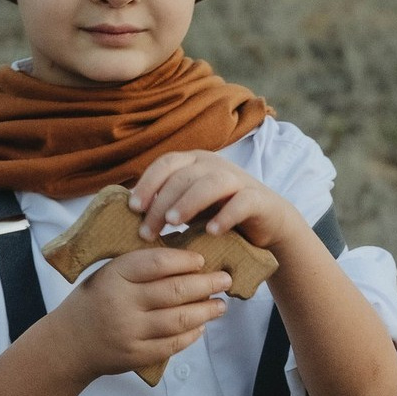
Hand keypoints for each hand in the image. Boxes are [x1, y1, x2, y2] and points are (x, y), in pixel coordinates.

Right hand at [54, 246, 231, 381]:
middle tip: (224, 280)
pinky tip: (201, 326)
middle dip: (206, 284)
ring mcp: (129, 332)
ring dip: (205, 311)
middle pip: (174, 291)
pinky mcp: (136, 355)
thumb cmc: (95, 301)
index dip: (184, 260)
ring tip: (220, 305)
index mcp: (114, 276)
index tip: (202, 260)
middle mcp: (122, 304)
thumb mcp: (108, 274)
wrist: (69, 343)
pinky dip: (192, 335)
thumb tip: (188, 259)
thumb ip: (141, 267)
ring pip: (178, 320)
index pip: (157, 263)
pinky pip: (172, 344)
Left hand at [127, 151, 305, 251]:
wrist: (267, 223)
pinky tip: (211, 233)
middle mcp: (215, 166)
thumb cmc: (220, 214)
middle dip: (161, 204)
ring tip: (174, 226)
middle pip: (183, 177)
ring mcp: (238, 180)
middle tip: (147, 232)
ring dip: (189, 203)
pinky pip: (241, 202)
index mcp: (194, 163)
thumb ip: (166, 203)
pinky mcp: (258, 199)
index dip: (148, 183)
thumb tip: (129, 213)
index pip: (166, 164)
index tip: (133, 208)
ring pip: (210, 183)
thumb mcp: (189, 206)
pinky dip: (225, 216)